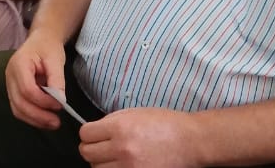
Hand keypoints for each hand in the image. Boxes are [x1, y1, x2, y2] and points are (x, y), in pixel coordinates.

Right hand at [5, 30, 68, 129]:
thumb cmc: (48, 47)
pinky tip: (45, 119)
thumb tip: (60, 100)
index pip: (27, 89)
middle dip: (38, 115)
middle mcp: (10, 75)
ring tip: (52, 123)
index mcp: (19, 64)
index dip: (43, 101)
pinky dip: (31, 117)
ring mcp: (9, 84)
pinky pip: (19, 108)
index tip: (60, 104)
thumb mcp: (56, 59)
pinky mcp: (14, 91)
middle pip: (19, 102)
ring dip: (34, 120)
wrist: (41, 40)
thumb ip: (57, 79)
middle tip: (57, 122)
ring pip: (17, 109)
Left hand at [78, 108, 200, 167]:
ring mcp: (129, 167)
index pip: (85, 134)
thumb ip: (112, 121)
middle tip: (103, 147)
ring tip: (114, 157)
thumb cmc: (165, 124)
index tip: (94, 134)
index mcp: (120, 128)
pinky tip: (121, 165)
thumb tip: (94, 129)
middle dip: (92, 148)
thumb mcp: (135, 112)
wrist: (190, 141)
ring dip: (102, 163)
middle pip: (87, 153)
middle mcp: (122, 149)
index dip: (89, 133)